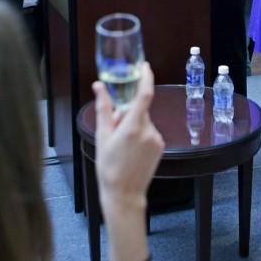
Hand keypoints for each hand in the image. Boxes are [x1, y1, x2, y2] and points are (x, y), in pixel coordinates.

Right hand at [93, 62, 163, 212]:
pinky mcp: (160, 145)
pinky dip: (140, 134)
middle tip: (114, 129)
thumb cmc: (109, 167)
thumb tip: (99, 86)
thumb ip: (104, 108)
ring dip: (133, 125)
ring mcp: (156, 139)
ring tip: (122, 146)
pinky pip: (149, 131)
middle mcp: (148, 131)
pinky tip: (131, 150)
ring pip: (144, 120)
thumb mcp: (102, 136)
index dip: (146, 78)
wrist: (124, 194)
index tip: (144, 66)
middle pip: (139, 109)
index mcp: (132, 127)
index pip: (144, 95)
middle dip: (127, 113)